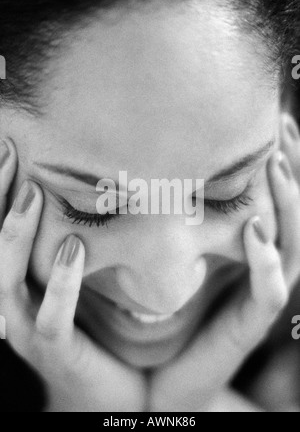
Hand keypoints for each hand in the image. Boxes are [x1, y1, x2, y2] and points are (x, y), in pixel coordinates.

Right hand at [0, 140, 145, 411]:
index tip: (6, 147)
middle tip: (8, 153)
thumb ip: (68, 248)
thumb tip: (85, 203)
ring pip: (6, 284)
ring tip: (32, 194)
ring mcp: (27, 332)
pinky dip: (61, 284)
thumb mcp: (74, 285)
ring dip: (15, 236)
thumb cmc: (90, 332)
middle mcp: (9, 307)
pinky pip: (51, 318)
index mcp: (12, 288)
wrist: (104, 393)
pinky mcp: (56, 353)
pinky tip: (73, 248)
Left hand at [150, 150, 299, 411]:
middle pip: (290, 214)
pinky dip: (266, 260)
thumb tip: (153, 173)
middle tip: (281, 125)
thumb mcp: (169, 257)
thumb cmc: (163, 315)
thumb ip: (173, 222)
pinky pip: (268, 290)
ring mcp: (258, 296)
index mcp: (247, 252)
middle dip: (290, 170)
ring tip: (276, 163)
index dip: (280, 163)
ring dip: (286, 204)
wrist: (158, 376)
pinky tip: (255, 229)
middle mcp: (261, 269)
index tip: (271, 121)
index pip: (272, 200)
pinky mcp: (248, 324)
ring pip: (291, 245)